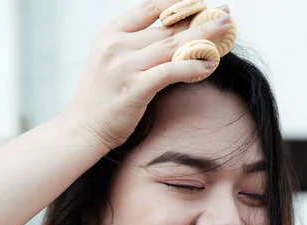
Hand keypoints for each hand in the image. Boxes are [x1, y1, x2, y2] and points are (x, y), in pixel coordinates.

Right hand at [63, 0, 233, 151]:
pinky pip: (171, 71)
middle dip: (200, 20)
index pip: (149, 8)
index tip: (201, 2)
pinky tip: (209, 64)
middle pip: (167, 27)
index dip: (178, 3)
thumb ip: (135, 47)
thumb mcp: (111, 63)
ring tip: (225, 32)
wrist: (81, 130)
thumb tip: (173, 38)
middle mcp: (116, 46)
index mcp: (110, 34)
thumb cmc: (100, 100)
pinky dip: (193, 66)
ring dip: (204, 37)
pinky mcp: (135, 88)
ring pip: (173, 45)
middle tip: (225, 14)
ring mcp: (124, 66)